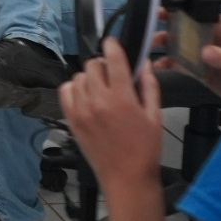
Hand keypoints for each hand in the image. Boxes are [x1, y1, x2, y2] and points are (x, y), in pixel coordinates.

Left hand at [59, 38, 162, 189]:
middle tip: (113, 76)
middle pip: (92, 65)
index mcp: (122, 98)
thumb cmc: (145, 148)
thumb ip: (149, 86)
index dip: (112, 46)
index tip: (113, 43)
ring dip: (90, 78)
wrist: (126, 177)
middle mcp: (98, 101)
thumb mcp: (155, 116)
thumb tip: (145, 63)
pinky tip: (86, 96)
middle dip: (104, 65)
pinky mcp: (70, 119)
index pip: (112, 59)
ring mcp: (81, 110)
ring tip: (101, 89)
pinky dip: (74, 88)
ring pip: (78, 77)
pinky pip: (65, 90)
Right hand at [155, 16, 220, 108]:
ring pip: (181, 46)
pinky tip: (158, 65)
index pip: (203, 15)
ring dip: (166, 44)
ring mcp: (205, 56)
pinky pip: (182, 65)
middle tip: (150, 24)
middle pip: (187, 28)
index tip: (167, 8)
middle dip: (169, 25)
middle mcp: (212, 40)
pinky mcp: (200, 72)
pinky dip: (169, 64)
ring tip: (151, 46)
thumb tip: (205, 52)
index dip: (185, 9)